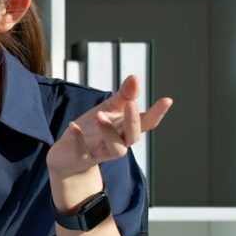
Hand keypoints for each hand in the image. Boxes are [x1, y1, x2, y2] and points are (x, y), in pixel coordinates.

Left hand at [46, 75, 172, 178]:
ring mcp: (100, 152)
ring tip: (100, 115)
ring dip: (109, 131)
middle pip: (133, 136)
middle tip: (131, 104)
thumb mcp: (108, 109)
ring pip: (115, 148)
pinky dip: (78, 139)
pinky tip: (73, 125)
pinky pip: (82, 151)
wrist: (68, 155)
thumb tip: (135, 77)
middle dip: (133, 121)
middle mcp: (118, 142)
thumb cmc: (93, 129)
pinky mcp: (81, 158)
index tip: (167, 100)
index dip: (157, 113)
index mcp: (125, 129)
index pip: (146, 122)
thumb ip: (122, 96)